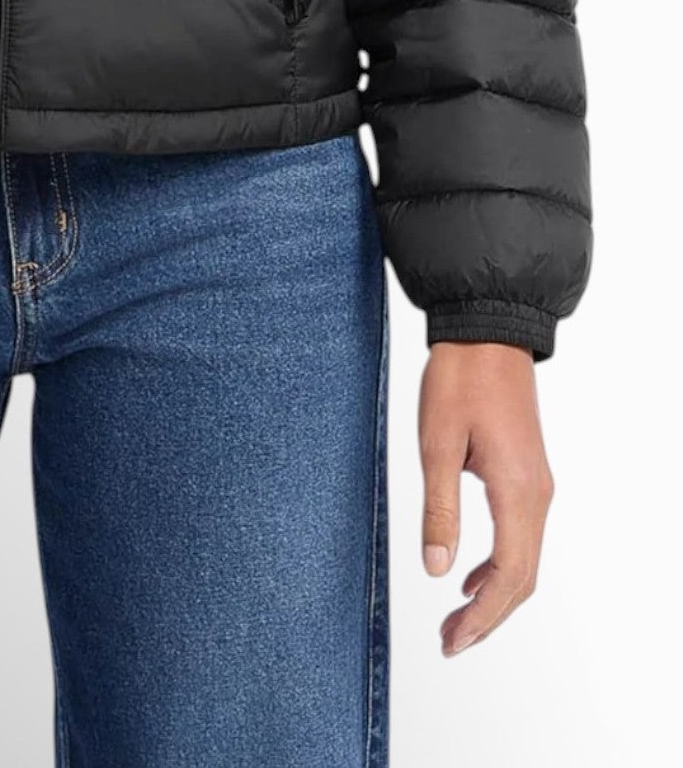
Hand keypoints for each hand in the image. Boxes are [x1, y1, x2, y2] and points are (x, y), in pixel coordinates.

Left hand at [418, 342, 553, 656]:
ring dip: (493, 595)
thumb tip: (435, 570)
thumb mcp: (436, 443)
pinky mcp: (526, 473)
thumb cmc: (459, 379)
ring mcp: (537, 485)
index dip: (481, 617)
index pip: (508, 576)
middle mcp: (537, 495)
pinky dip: (499, 566)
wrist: (486, 330)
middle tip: (449, 642)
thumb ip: (439, 508)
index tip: (451, 641)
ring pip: (524, 560)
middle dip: (487, 617)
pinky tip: (469, 574)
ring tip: (456, 619)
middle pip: (522, 578)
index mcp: (518, 492)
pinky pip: (521, 536)